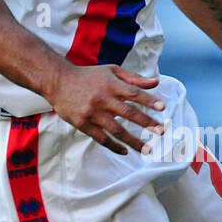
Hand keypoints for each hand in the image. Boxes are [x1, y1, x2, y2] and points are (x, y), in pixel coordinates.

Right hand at [50, 63, 165, 154]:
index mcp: (111, 84)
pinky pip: (101, 138)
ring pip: (116, 130)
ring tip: (147, 149)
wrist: (58, 81)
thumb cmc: (88, 76)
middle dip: (146, 123)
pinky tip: (125, 151)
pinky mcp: (83, 124)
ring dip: (133, 141)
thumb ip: (134, 78)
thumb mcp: (111, 71)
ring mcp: (92, 113)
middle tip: (161, 132)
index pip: (134, 93)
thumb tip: (156, 82)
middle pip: (128, 113)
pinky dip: (114, 146)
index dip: (149, 100)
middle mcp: (102, 99)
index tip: (163, 108)